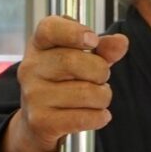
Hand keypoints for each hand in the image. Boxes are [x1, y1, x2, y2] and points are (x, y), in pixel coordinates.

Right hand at [0, 17, 128, 151]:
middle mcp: (30, 68)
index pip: (49, 29)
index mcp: (39, 45)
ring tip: (98, 98)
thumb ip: (103, 49)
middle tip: (101, 78)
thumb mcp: (82, 59)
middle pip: (74, 61)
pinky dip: (99, 117)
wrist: (39, 122)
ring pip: (85, 92)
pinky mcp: (40, 121)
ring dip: (103, 97)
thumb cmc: (63, 83)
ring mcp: (33, 95)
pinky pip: (84, 117)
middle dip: (100, 71)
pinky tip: (97, 115)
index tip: (93, 40)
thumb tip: (120, 42)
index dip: (73, 32)